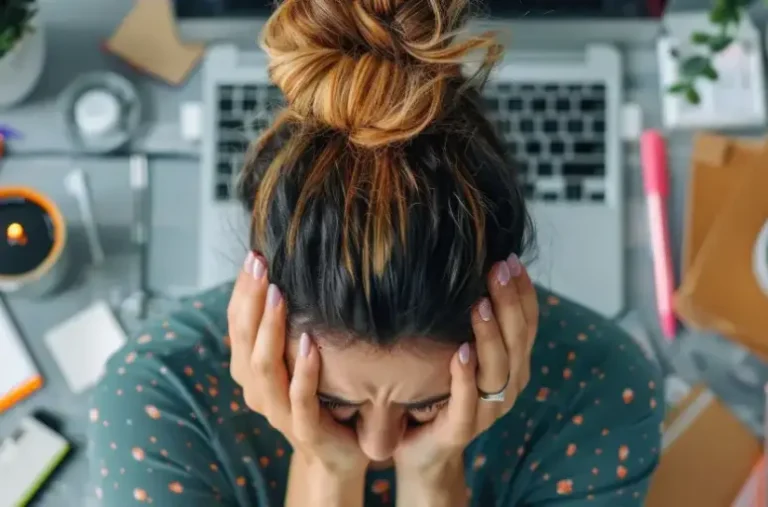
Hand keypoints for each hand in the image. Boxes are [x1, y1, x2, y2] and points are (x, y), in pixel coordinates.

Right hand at [227, 252, 368, 476]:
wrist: (340, 453)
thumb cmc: (321, 397)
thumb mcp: (298, 357)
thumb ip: (287, 326)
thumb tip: (288, 273)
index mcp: (251, 371)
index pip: (238, 324)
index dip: (243, 291)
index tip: (254, 256)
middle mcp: (258, 391)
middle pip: (244, 340)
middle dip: (251, 298)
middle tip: (260, 263)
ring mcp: (279, 412)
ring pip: (264, 368)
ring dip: (270, 329)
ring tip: (279, 295)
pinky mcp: (306, 431)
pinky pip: (299, 399)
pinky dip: (303, 370)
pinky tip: (310, 343)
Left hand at [393, 254, 538, 477]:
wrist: (423, 450)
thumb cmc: (442, 390)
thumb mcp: (463, 352)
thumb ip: (475, 323)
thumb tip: (472, 270)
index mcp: (514, 366)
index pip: (528, 324)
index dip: (523, 292)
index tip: (511, 259)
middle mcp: (508, 387)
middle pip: (517, 340)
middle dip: (509, 302)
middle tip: (497, 269)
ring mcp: (488, 411)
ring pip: (498, 370)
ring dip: (490, 335)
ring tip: (480, 304)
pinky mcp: (461, 430)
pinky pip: (467, 404)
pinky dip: (465, 378)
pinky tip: (460, 353)